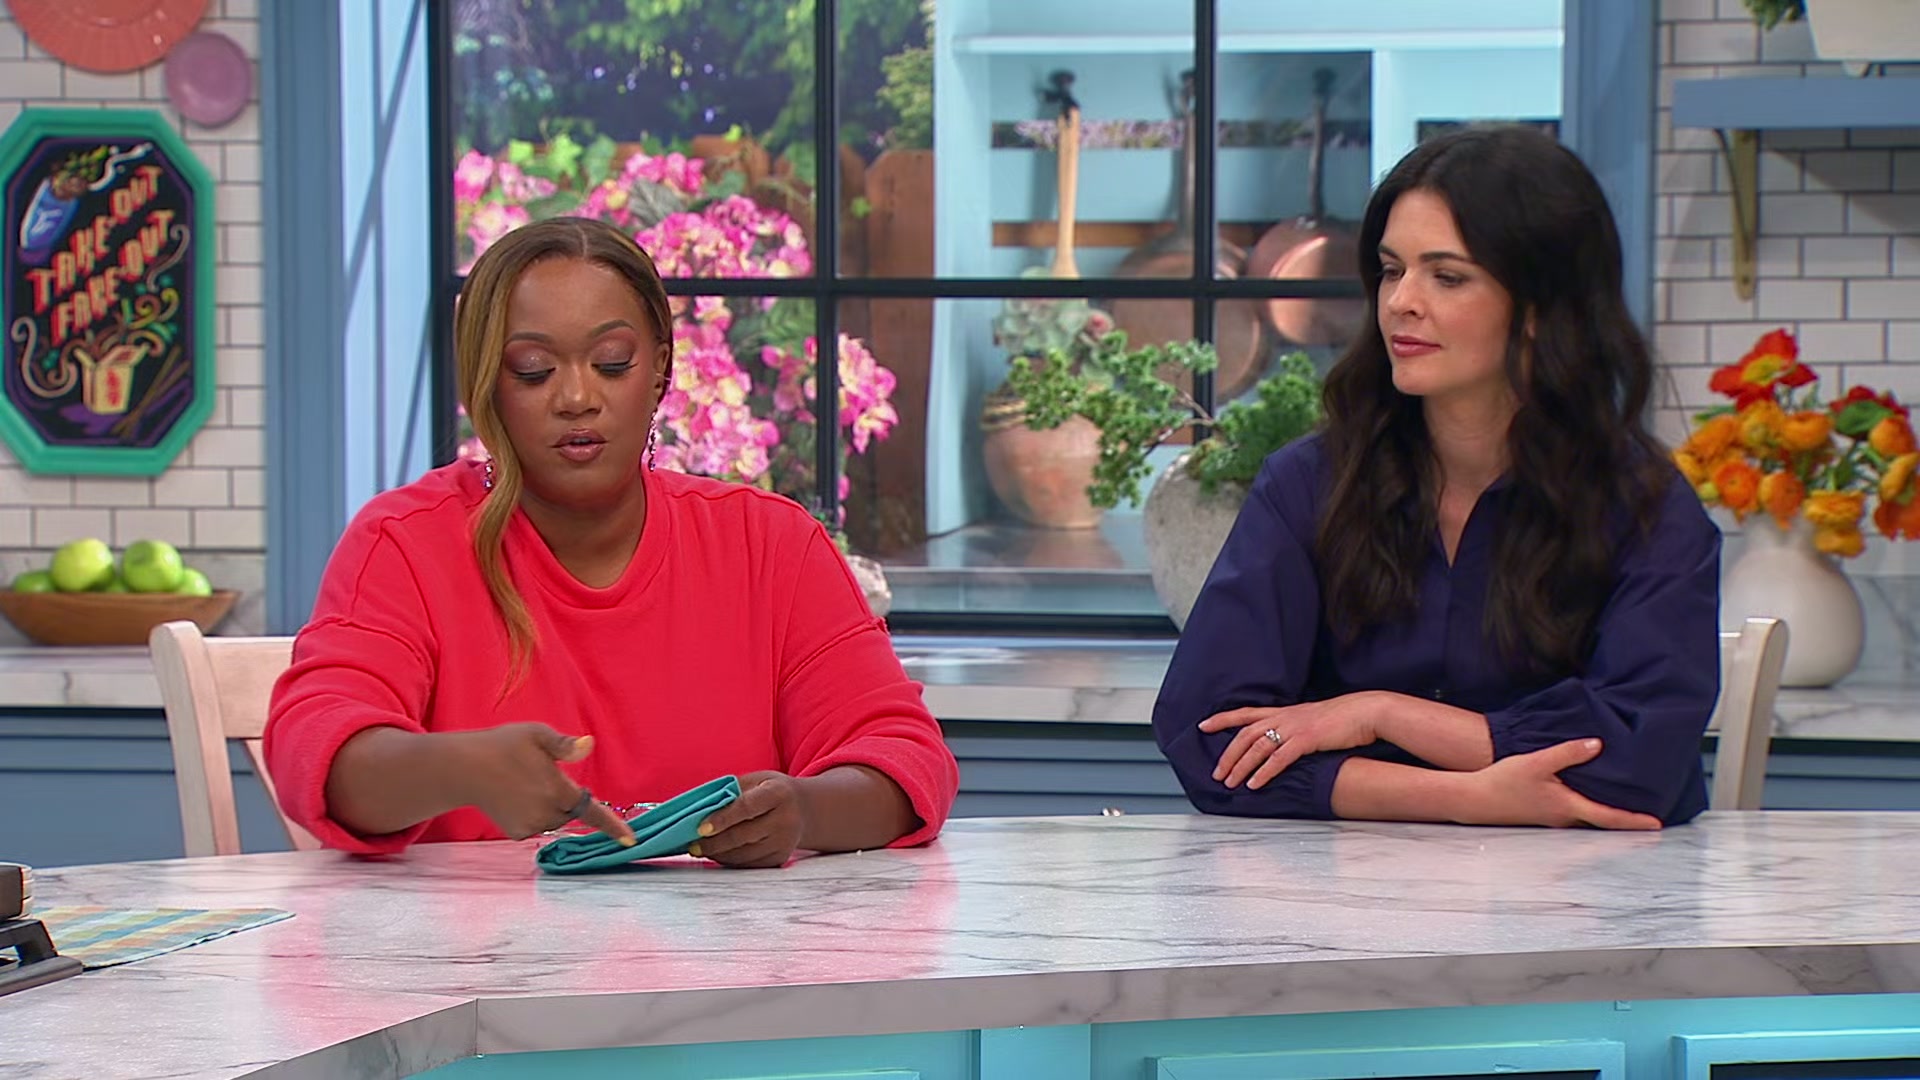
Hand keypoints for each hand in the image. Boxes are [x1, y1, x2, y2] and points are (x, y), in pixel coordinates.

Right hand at [449, 723, 635, 843]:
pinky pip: (537, 825)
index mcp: (557, 789)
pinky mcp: (517, 833)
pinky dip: (533, 815)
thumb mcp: (537, 735)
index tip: (631, 838)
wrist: (464, 767)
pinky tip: (515, 798)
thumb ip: (566, 745)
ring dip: (549, 806)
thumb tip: (589, 744)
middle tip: (540, 774)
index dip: (613, 826)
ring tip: (523, 783)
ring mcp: (530, 825)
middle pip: (571, 811)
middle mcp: (546, 812)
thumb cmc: (503, 745)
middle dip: (565, 797)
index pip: (592, 812)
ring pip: (554, 819)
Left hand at [689, 771, 806, 868]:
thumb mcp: (756, 780)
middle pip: (743, 835)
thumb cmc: (771, 791)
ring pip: (744, 854)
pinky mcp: (780, 858)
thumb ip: (730, 791)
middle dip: (713, 842)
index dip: (722, 819)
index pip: (747, 808)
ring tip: (701, 849)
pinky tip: (718, 853)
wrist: (803, 809)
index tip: (700, 828)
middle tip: (692, 844)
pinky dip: (730, 860)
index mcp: (778, 794)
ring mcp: (785, 842)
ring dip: (718, 854)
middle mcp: (785, 819)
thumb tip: (697, 810)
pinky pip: (749, 864)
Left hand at [1199, 694, 1380, 789]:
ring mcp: (1294, 727)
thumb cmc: (1343, 718)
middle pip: (1245, 735)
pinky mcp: (1306, 740)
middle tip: (1216, 773)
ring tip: (1230, 783)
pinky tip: (1255, 785)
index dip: (1222, 719)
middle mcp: (1284, 717)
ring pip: (1257, 747)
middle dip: (1228, 755)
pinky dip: (1264, 773)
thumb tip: (1283, 742)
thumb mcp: (1312, 719)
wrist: (1366, 712)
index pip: (1245, 713)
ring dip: (1241, 766)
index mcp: (1284, 711)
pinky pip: (1278, 759)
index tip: (1203, 726)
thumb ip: (1294, 728)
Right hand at [1459, 739, 1662, 829]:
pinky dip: (1589, 807)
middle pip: (1602, 822)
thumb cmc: (1503, 782)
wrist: (1474, 799)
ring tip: (1625, 804)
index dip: (1634, 821)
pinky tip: (1590, 795)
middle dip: (1625, 820)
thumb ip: (1568, 753)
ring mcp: (1554, 819)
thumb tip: (1597, 745)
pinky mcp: (1544, 814)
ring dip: (1607, 814)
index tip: (1656, 825)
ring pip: (1588, 818)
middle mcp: (1564, 818)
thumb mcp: (1537, 762)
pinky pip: (1575, 813)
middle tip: (1648, 816)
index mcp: (1568, 807)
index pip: (1609, 817)